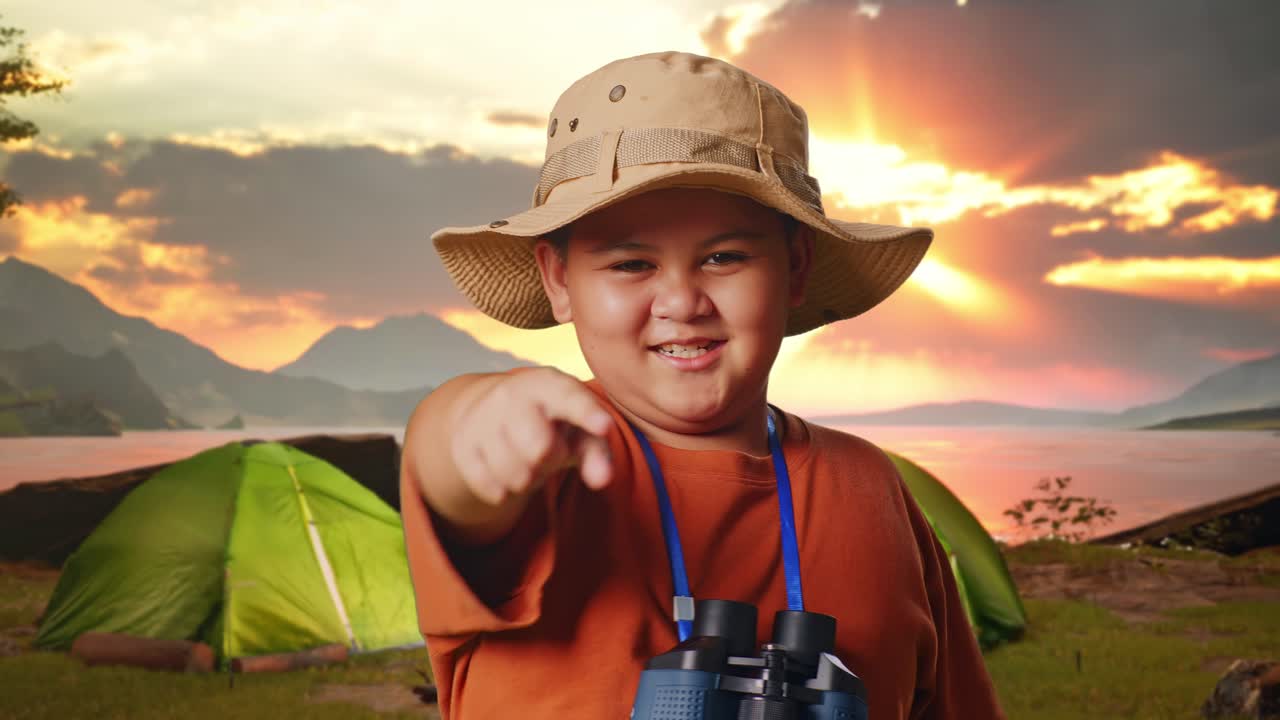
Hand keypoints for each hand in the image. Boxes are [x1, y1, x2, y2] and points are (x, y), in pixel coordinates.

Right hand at [449, 368, 613, 504]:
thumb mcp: (579, 429)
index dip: (587, 414)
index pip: (570, 399)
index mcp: (549, 384)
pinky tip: (507, 471)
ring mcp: (482, 418)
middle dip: (551, 459)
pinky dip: (505, 491)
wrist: (494, 409)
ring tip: (528, 460)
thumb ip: (597, 453)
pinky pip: (491, 488)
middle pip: (539, 449)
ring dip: (528, 479)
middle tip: (549, 450)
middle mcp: (511, 394)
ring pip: (515, 475)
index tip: (604, 427)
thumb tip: (602, 479)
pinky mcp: (462, 444)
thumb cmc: (552, 421)